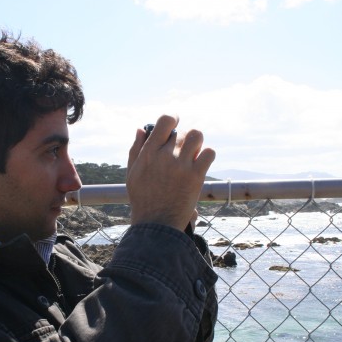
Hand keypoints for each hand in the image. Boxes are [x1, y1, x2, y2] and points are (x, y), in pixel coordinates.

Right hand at [126, 115, 215, 229]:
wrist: (156, 224)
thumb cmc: (142, 199)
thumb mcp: (132, 173)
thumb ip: (135, 150)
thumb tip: (140, 129)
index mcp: (148, 153)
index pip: (165, 121)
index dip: (173, 118)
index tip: (176, 121)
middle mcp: (165, 156)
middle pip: (182, 131)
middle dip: (183, 139)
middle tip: (182, 151)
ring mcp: (182, 165)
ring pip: (197, 136)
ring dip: (196, 143)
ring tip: (193, 155)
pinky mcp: (196, 176)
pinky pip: (209, 153)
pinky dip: (207, 155)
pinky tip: (201, 165)